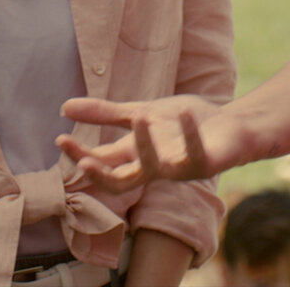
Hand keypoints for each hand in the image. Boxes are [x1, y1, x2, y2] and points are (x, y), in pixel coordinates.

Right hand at [55, 95, 236, 193]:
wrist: (230, 126)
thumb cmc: (183, 124)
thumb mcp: (139, 113)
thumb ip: (105, 114)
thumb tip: (64, 108)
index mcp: (136, 156)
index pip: (101, 163)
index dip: (80, 157)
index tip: (60, 140)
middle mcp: (153, 167)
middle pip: (120, 182)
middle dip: (101, 174)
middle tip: (83, 161)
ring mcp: (179, 168)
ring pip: (156, 170)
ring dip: (146, 146)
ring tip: (139, 117)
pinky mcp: (205, 164)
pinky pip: (195, 154)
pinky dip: (189, 135)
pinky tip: (183, 114)